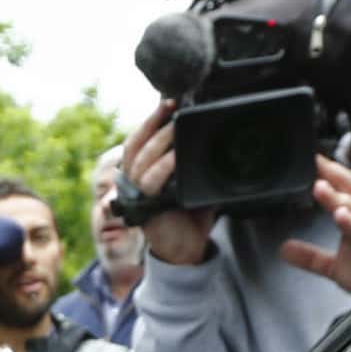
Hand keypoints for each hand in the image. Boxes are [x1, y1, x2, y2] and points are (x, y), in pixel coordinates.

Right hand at [124, 102, 214, 265]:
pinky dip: (164, 166)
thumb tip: (215, 136)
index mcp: (142, 171)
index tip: (166, 101)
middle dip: (153, 122)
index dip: (149, 120)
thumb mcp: (194, 180)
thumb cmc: (190, 214)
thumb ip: (196, 161)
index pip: (138, 140)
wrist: (188, 250)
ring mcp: (138, 194)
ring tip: (175, 125)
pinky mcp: (145, 208)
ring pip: (141, 160)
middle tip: (171, 105)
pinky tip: (176, 155)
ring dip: (159, 140)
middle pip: (136, 144)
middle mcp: (135, 180)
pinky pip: (150, 181)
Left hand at [277, 157, 350, 296]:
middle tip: (315, 160)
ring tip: (319, 187)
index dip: (328, 174)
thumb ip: (311, 257)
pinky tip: (340, 216)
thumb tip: (284, 249)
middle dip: (334, 174)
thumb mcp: (336, 267)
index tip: (310, 160)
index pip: (344, 189)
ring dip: (339, 197)